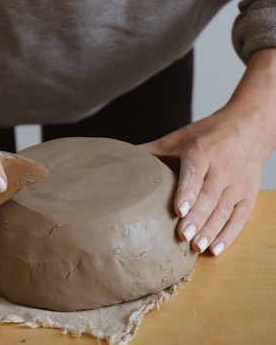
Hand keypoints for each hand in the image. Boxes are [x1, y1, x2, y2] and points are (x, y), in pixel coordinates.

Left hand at [141, 49, 275, 255]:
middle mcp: (222, 167)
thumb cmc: (209, 134)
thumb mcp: (180, 137)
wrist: (249, 126)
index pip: (194, 173)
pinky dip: (228, 234)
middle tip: (183, 236)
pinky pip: (239, 217)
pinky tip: (215, 247)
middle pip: (209, 196)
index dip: (187, 191)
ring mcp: (237, 183)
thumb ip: (153, 151)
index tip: (178, 210)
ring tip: (196, 247)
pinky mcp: (248, 194)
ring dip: (211, 230)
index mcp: (202, 151)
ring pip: (224, 210)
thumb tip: (124, 157)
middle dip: (197, 218)